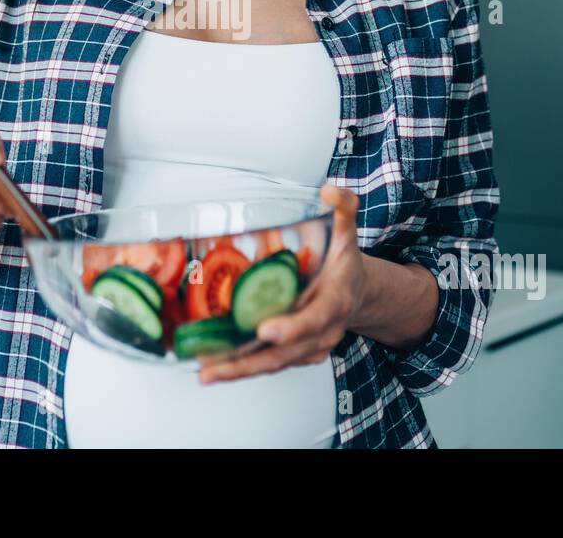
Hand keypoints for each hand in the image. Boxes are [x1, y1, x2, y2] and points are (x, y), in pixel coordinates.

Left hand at [198, 183, 364, 383]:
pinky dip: (241, 368)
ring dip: (238, 371)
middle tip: (213, 367)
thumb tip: (329, 189)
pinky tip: (212, 367)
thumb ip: (343, 208)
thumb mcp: (347, 234)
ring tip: (205, 372)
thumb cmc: (344, 263)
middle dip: (249, 363)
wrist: (357, 293)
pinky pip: (267, 364)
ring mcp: (308, 348)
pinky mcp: (293, 355)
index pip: (315, 318)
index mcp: (335, 302)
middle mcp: (322, 332)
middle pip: (285, 353)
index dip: (292, 327)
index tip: (265, 330)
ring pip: (273, 364)